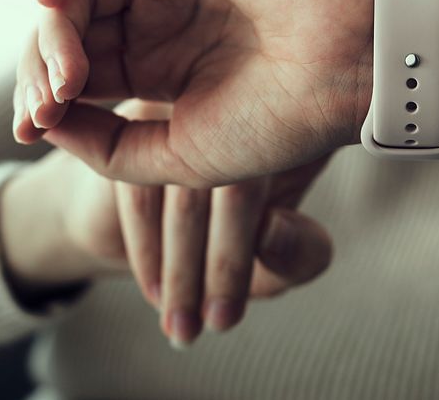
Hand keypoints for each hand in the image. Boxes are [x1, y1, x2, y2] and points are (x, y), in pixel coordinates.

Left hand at [13, 0, 373, 187]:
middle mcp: (161, 20)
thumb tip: (42, 118)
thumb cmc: (280, 121)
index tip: (31, 131)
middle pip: (69, 30)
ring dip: (52, 26)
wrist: (352, 70)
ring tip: (65, 70)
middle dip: (40, 67)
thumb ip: (104, 145)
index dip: (42, 99)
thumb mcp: (177, 157)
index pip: (76, 74)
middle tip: (45, 106)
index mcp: (164, 72)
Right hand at [20, 98, 333, 345]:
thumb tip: (271, 231)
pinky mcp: (138, 118)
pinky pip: (140, 187)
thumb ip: (298, 256)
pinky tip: (155, 290)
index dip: (247, 259)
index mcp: (299, 136)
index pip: (285, 187)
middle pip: (237, 189)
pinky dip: (149, 247)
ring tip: (179, 324)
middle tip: (202, 330)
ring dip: (180, 269)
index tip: (225, 320)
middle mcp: (251, 109)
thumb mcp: (276, 263)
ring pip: (187, 194)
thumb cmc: (231, 241)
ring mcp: (193, 109)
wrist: (145, 227)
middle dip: (217, 270)